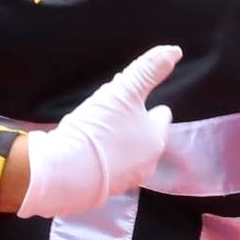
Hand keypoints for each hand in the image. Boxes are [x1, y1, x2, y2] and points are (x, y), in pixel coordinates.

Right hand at [17, 46, 179, 219]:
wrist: (63, 172)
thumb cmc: (99, 130)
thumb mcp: (123, 92)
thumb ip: (148, 71)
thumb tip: (175, 50)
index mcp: (155, 140)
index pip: (162, 119)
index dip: (154, 108)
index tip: (142, 101)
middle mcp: (146, 164)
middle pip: (146, 138)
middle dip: (137, 126)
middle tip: (120, 113)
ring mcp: (124, 180)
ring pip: (128, 155)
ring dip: (120, 143)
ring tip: (103, 130)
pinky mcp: (101, 189)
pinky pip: (108, 168)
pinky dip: (103, 158)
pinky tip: (88, 150)